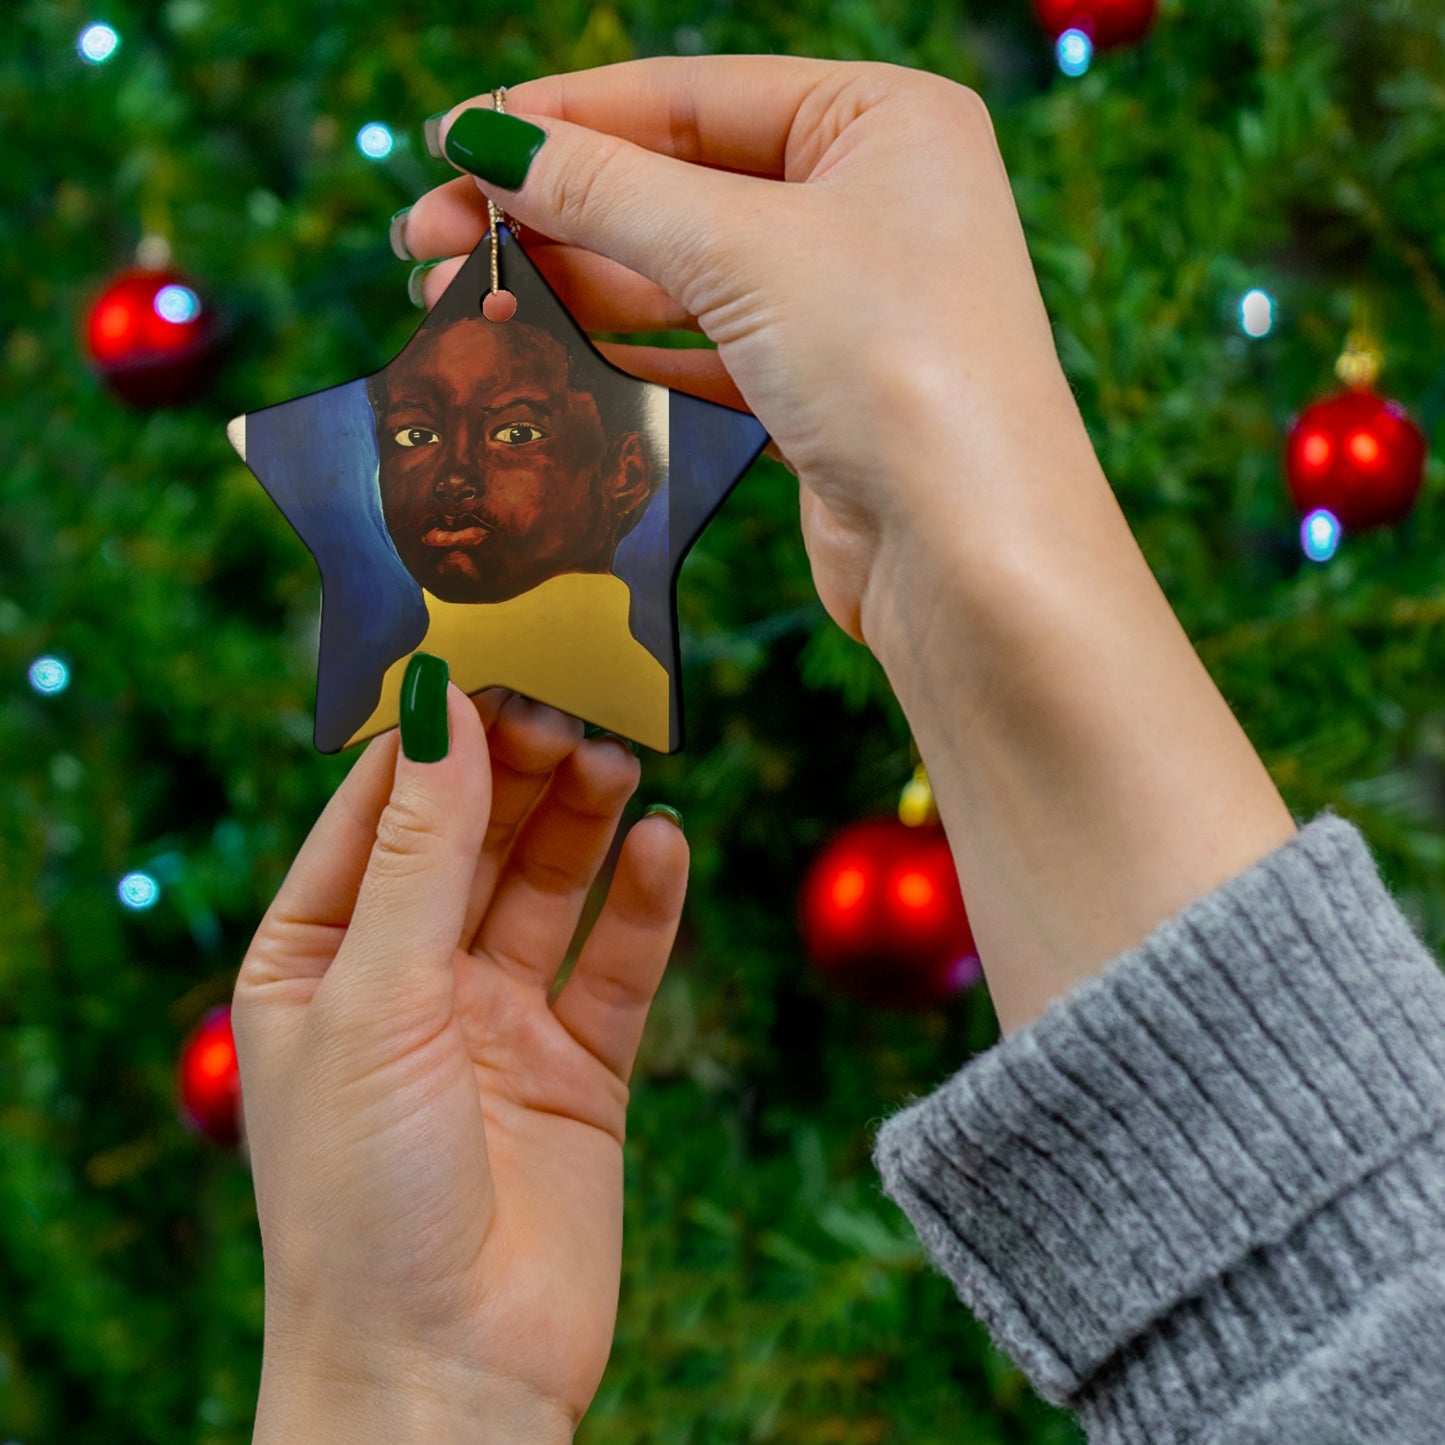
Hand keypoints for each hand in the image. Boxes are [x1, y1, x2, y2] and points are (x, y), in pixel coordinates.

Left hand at [232, 688, 687, 1440]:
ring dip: (582, 820)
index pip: (375, 812)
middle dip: (517, 769)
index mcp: (317, 959)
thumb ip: (418, 852)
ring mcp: (497, 1022)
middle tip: (572, 704)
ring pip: (548, 886)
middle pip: (471, 838)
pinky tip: (666, 845)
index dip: (430, 736)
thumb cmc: (362, 1199)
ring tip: (619, 758)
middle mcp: (407, 980)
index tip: (488, 658)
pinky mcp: (579, 1067)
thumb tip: (441, 707)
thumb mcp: (374, 1000)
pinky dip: (644, 903)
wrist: (445, 1379)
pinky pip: (617, 963)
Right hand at [400, 56, 1095, 647]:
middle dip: (551, 209)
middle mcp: (871, 200)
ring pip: (682, 272)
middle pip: (676, 184)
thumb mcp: (743, 249)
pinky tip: (550, 349)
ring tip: (464, 296)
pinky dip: (626, 351)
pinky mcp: (820, 390)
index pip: (689, 95)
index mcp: (882, 119)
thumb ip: (609, 190)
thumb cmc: (897, 367)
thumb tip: (489, 141)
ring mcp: (847, 300)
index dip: (561, 117)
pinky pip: (703, 350)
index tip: (452, 141)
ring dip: (575, 283)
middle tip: (427, 238)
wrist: (972, 556)